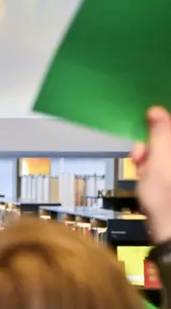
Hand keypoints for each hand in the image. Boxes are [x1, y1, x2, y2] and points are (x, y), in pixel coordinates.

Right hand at [132, 107, 170, 241]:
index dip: (159, 126)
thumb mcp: (160, 159)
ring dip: (150, 159)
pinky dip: (154, 170)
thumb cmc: (167, 198)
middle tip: (139, 156)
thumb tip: (157, 111)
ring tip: (142, 172)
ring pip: (164, 155)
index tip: (146, 129)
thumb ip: (160, 132)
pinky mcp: (170, 183)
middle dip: (151, 145)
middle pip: (167, 141)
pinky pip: (164, 168)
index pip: (169, 128)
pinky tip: (148, 180)